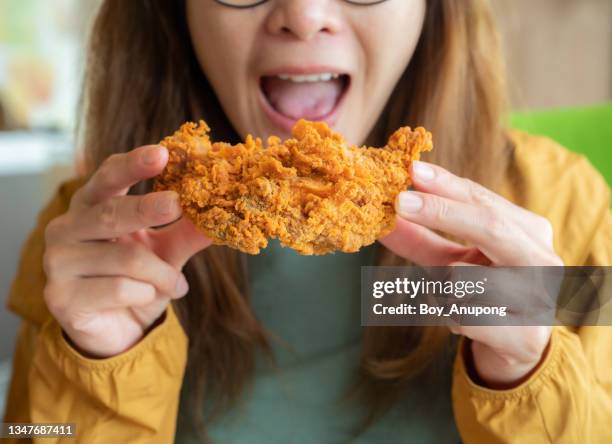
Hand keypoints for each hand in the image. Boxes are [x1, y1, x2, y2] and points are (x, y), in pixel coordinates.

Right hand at [43, 145, 210, 357]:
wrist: (115, 330)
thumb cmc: (137, 280)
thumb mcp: (166, 252)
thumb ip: (187, 231)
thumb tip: (221, 213)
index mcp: (91, 206)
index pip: (108, 177)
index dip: (133, 164)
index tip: (163, 152)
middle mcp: (66, 228)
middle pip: (110, 213)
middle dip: (146, 208)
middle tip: (177, 204)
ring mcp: (58, 263)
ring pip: (125, 258)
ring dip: (162, 273)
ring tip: (176, 284)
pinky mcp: (61, 297)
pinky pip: (119, 289)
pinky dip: (146, 294)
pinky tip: (148, 298)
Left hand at [380, 161, 562, 387]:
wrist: (515, 347)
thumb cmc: (482, 294)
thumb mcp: (450, 261)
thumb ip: (421, 238)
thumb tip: (384, 217)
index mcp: (529, 232)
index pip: (483, 200)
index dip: (446, 185)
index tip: (411, 172)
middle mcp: (543, 259)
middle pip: (490, 225)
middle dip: (441, 212)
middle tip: (400, 202)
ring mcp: (540, 298)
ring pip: (468, 277)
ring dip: (441, 286)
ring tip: (450, 297)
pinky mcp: (524, 336)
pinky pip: (464, 316)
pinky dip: (449, 316)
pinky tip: (463, 321)